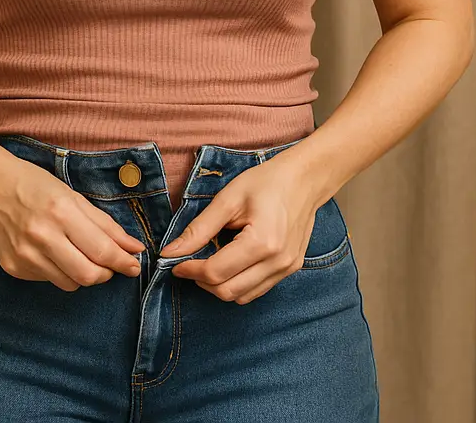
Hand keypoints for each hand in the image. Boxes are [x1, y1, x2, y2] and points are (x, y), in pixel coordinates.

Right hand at [0, 157, 145, 290]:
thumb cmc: (34, 184)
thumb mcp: (73, 196)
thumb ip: (104, 224)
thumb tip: (133, 247)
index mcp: (62, 212)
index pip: (102, 250)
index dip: (123, 262)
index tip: (135, 266)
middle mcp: (43, 236)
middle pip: (88, 275)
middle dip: (106, 274)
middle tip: (109, 265)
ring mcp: (26, 256)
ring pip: (70, 284)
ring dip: (83, 274)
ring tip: (79, 255)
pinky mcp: (14, 268)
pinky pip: (48, 280)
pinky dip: (59, 271)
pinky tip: (53, 253)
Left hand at [160, 149, 322, 303]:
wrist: (305, 178)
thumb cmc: (267, 181)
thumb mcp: (228, 199)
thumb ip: (199, 228)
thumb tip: (170, 252)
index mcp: (262, 242)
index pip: (216, 272)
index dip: (190, 269)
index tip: (175, 261)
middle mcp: (278, 262)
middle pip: (228, 291)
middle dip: (202, 281)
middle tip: (189, 262)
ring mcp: (287, 269)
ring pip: (242, 296)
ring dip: (219, 286)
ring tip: (208, 263)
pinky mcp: (291, 269)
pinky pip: (257, 290)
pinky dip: (238, 283)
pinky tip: (229, 263)